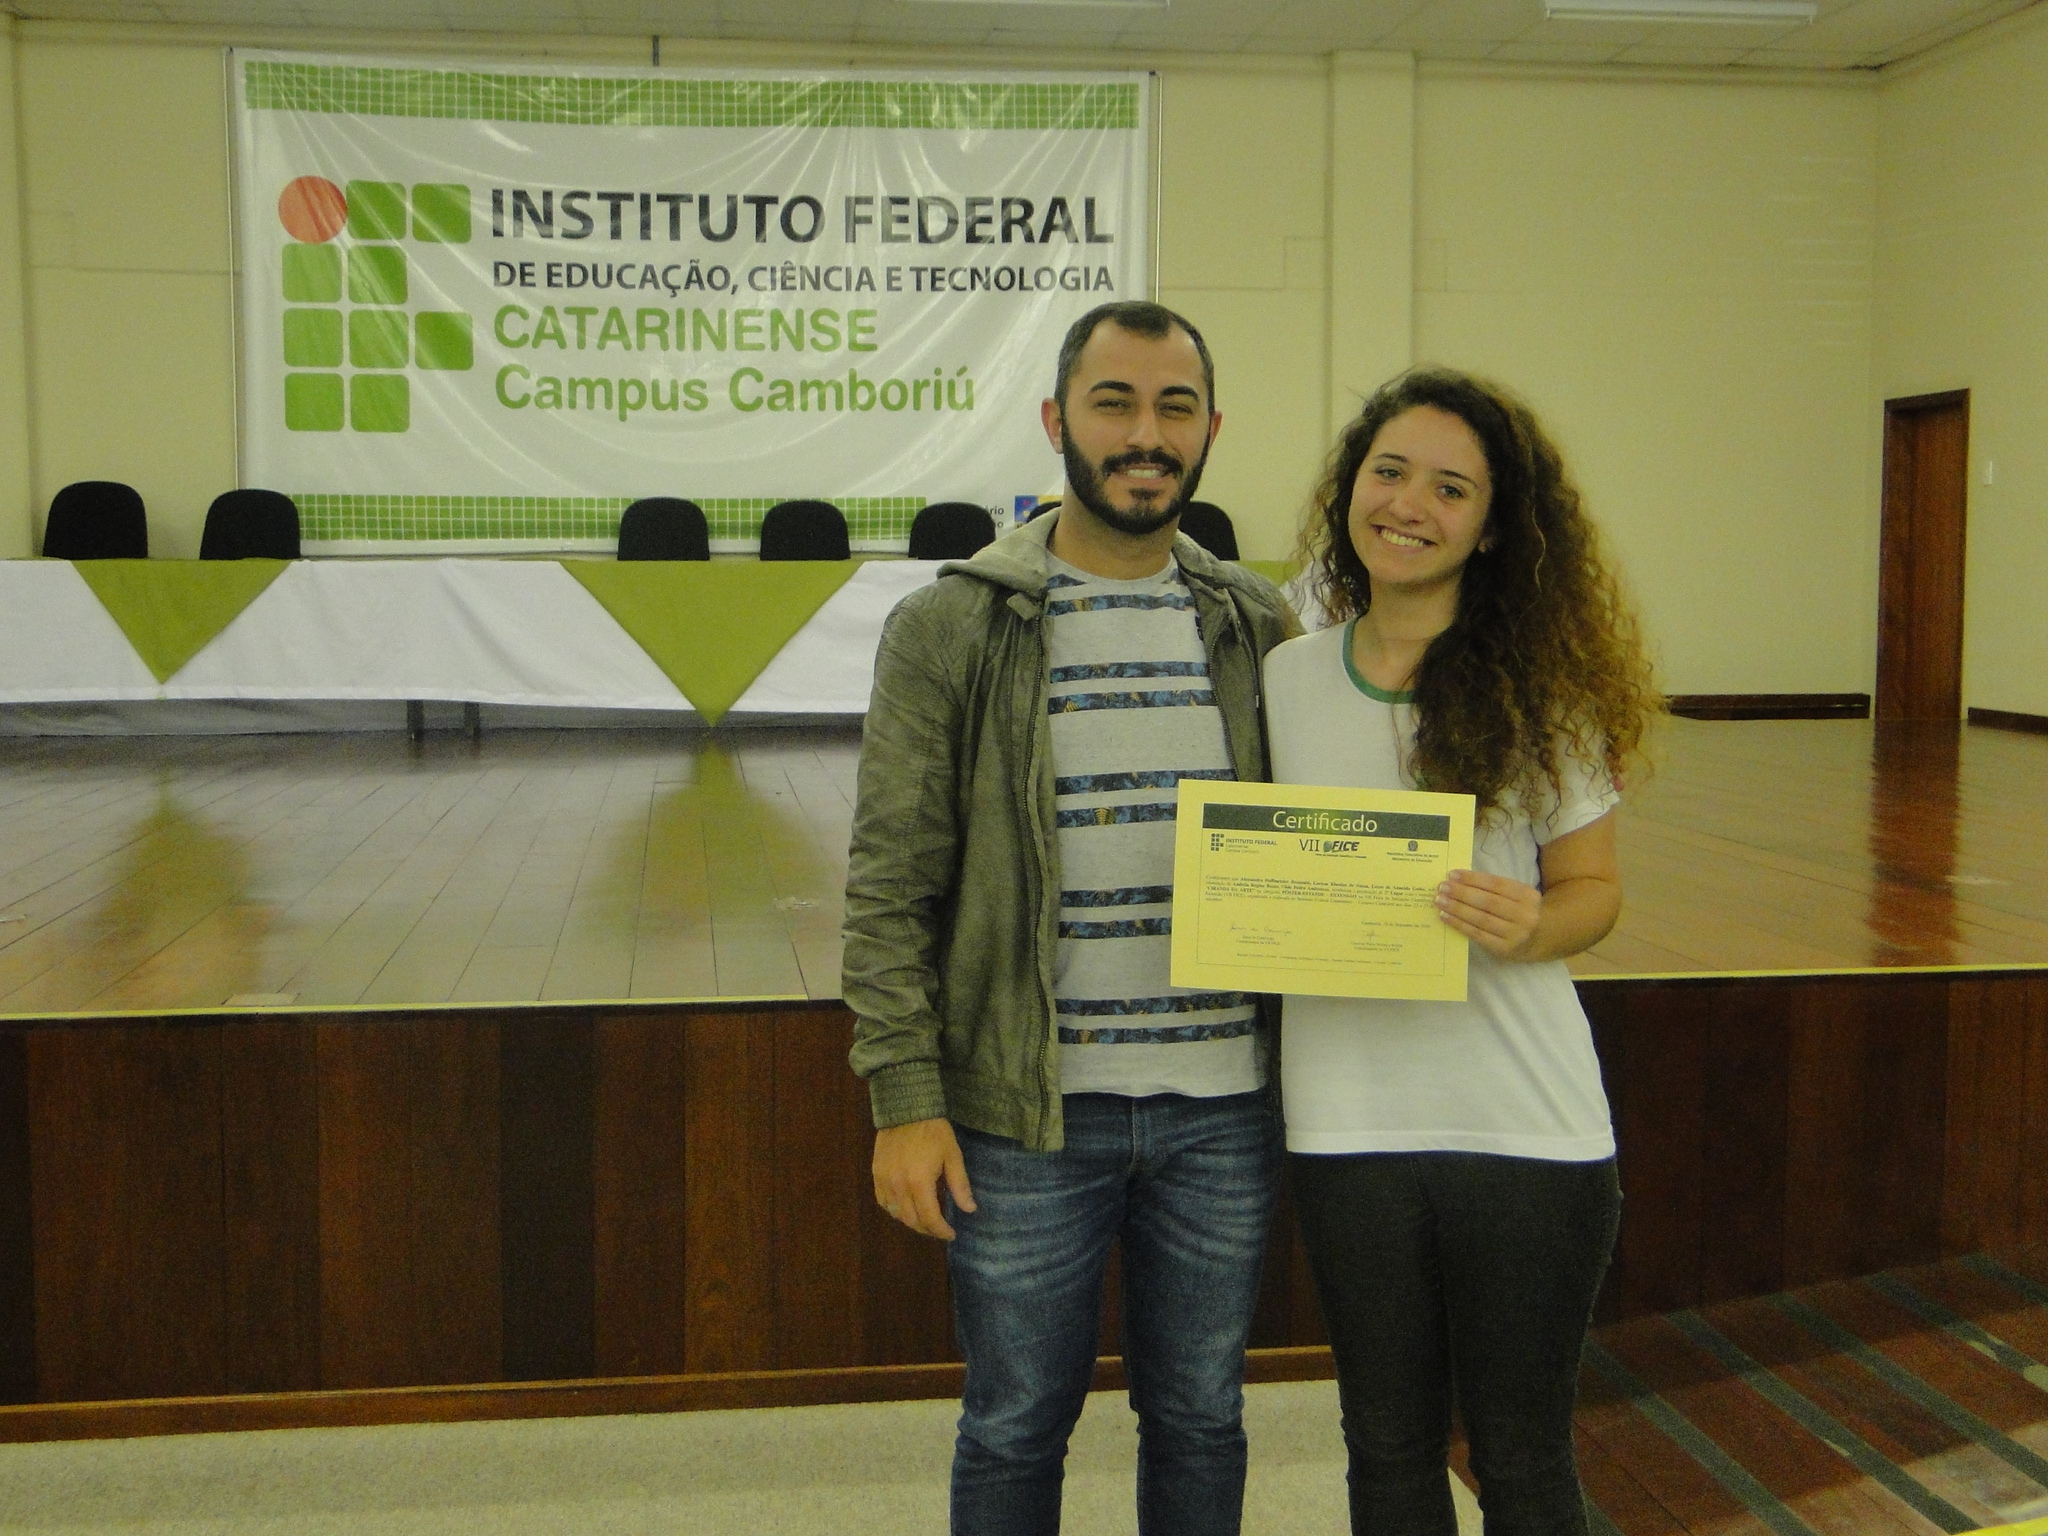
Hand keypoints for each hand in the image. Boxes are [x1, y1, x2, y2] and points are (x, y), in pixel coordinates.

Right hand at [873, 1118, 975, 1239]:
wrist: (906, 1108)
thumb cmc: (934, 1131)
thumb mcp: (953, 1156)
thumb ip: (959, 1185)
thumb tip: (970, 1210)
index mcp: (920, 1182)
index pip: (930, 1218)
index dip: (941, 1231)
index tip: (951, 1233)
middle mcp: (899, 1186)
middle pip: (911, 1220)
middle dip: (927, 1229)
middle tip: (939, 1227)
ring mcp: (884, 1180)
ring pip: (895, 1214)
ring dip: (911, 1221)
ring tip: (924, 1218)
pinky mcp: (876, 1174)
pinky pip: (883, 1201)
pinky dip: (894, 1209)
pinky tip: (905, 1206)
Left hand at [1436, 868, 1543, 960]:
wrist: (1539, 938)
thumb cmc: (1520, 910)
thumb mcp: (1517, 894)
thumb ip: (1494, 887)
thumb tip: (1458, 879)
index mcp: (1527, 895)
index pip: (1496, 884)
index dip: (1473, 879)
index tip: (1452, 874)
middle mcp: (1524, 915)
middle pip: (1488, 902)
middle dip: (1462, 893)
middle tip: (1442, 887)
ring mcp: (1515, 934)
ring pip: (1481, 919)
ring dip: (1457, 909)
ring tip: (1440, 901)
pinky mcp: (1504, 949)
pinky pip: (1477, 934)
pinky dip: (1459, 924)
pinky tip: (1445, 916)